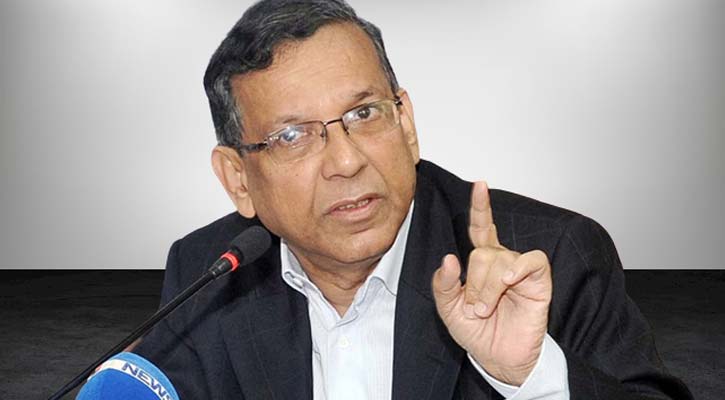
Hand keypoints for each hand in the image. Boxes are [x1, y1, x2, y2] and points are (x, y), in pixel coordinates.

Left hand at [432, 181, 551, 385]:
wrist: (500, 358)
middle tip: (475, 309)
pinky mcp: (539, 281)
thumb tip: (449, 259)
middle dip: (474, 284)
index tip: (480, 185)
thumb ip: (444, 285)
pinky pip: (532, 261)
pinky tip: (509, 282)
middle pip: (482, 253)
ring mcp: (520, 270)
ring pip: (501, 260)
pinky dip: (518, 269)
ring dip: (489, 288)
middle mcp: (501, 261)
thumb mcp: (449, 310)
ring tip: (487, 310)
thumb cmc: (478, 332)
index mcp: (481, 263)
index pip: (481, 228)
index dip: (481, 207)